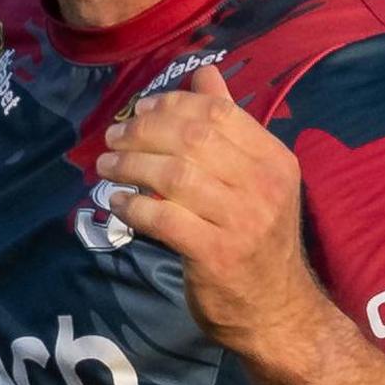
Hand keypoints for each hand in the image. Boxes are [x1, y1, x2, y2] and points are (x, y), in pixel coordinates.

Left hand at [96, 65, 332, 362]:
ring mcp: (243, 220)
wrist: (278, 312)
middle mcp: (264, 185)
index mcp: (274, 160)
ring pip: (174, 175)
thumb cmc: (256, 241)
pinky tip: (116, 202)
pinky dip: (132, 206)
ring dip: (130, 166)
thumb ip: (228, 127)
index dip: (171, 105)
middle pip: (193, 139)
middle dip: (142, 132)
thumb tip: (204, 72)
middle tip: (112, 138)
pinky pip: (163, 218)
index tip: (139, 110)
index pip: (218, 113)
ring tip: (106, 166)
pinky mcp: (217, 254)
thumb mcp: (253, 179)